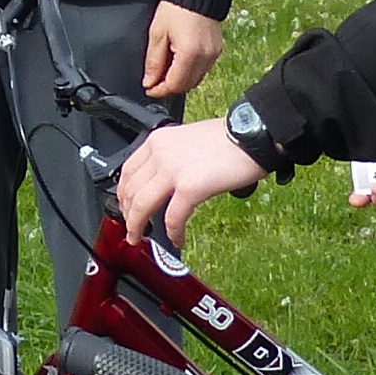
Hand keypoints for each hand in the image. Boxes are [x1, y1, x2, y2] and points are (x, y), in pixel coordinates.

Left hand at [114, 116, 265, 247]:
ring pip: (142, 207)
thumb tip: (164, 179)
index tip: (126, 206)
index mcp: (158, 141)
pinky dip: (172, 233)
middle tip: (132, 228)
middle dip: (127, 214)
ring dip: (138, 227)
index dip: (123, 194)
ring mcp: (172, 170)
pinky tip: (177, 239)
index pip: (127, 171)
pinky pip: (173, 218)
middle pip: (130, 191)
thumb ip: (171, 155)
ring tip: (141, 238)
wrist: (252, 135)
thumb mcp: (188, 138)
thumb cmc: (229, 137)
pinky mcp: (189, 188)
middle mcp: (160, 154)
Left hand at [143, 3, 226, 100]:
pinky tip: (179, 63)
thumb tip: (149, 81)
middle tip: (154, 82)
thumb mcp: (157, 34)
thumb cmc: (176, 8)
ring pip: (195, 80)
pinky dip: (190, 72)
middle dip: (169, 87)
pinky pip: (203, 70)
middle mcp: (205, 58)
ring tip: (165, 71)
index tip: (149, 89)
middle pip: (186, 86)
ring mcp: (214, 55)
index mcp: (190, 54)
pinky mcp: (217, 50)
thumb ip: (153, 61)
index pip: (174, 85)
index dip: (159, 90)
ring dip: (180, 81)